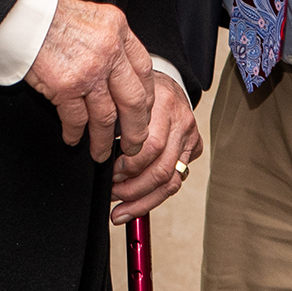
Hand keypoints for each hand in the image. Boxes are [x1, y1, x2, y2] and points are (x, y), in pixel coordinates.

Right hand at [24, 0, 154, 161]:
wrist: (21, 16)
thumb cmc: (49, 16)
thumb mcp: (92, 18)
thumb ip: (108, 40)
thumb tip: (118, 72)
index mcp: (119, 29)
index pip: (145, 71)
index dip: (147, 98)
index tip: (144, 114)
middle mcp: (110, 50)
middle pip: (134, 100)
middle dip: (135, 129)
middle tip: (133, 144)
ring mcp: (90, 70)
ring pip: (106, 116)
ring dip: (103, 140)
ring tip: (101, 152)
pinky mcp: (66, 86)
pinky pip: (76, 119)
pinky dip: (75, 133)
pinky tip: (73, 138)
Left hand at [109, 73, 202, 222]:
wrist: (166, 81)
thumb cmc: (138, 90)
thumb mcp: (122, 97)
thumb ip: (114, 123)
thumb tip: (97, 156)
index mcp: (163, 104)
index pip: (150, 146)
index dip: (128, 167)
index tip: (109, 175)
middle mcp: (181, 122)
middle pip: (161, 169)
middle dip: (133, 189)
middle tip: (112, 195)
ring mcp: (190, 136)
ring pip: (172, 181)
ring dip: (143, 200)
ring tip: (122, 208)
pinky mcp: (194, 148)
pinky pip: (176, 180)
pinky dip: (155, 196)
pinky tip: (137, 203)